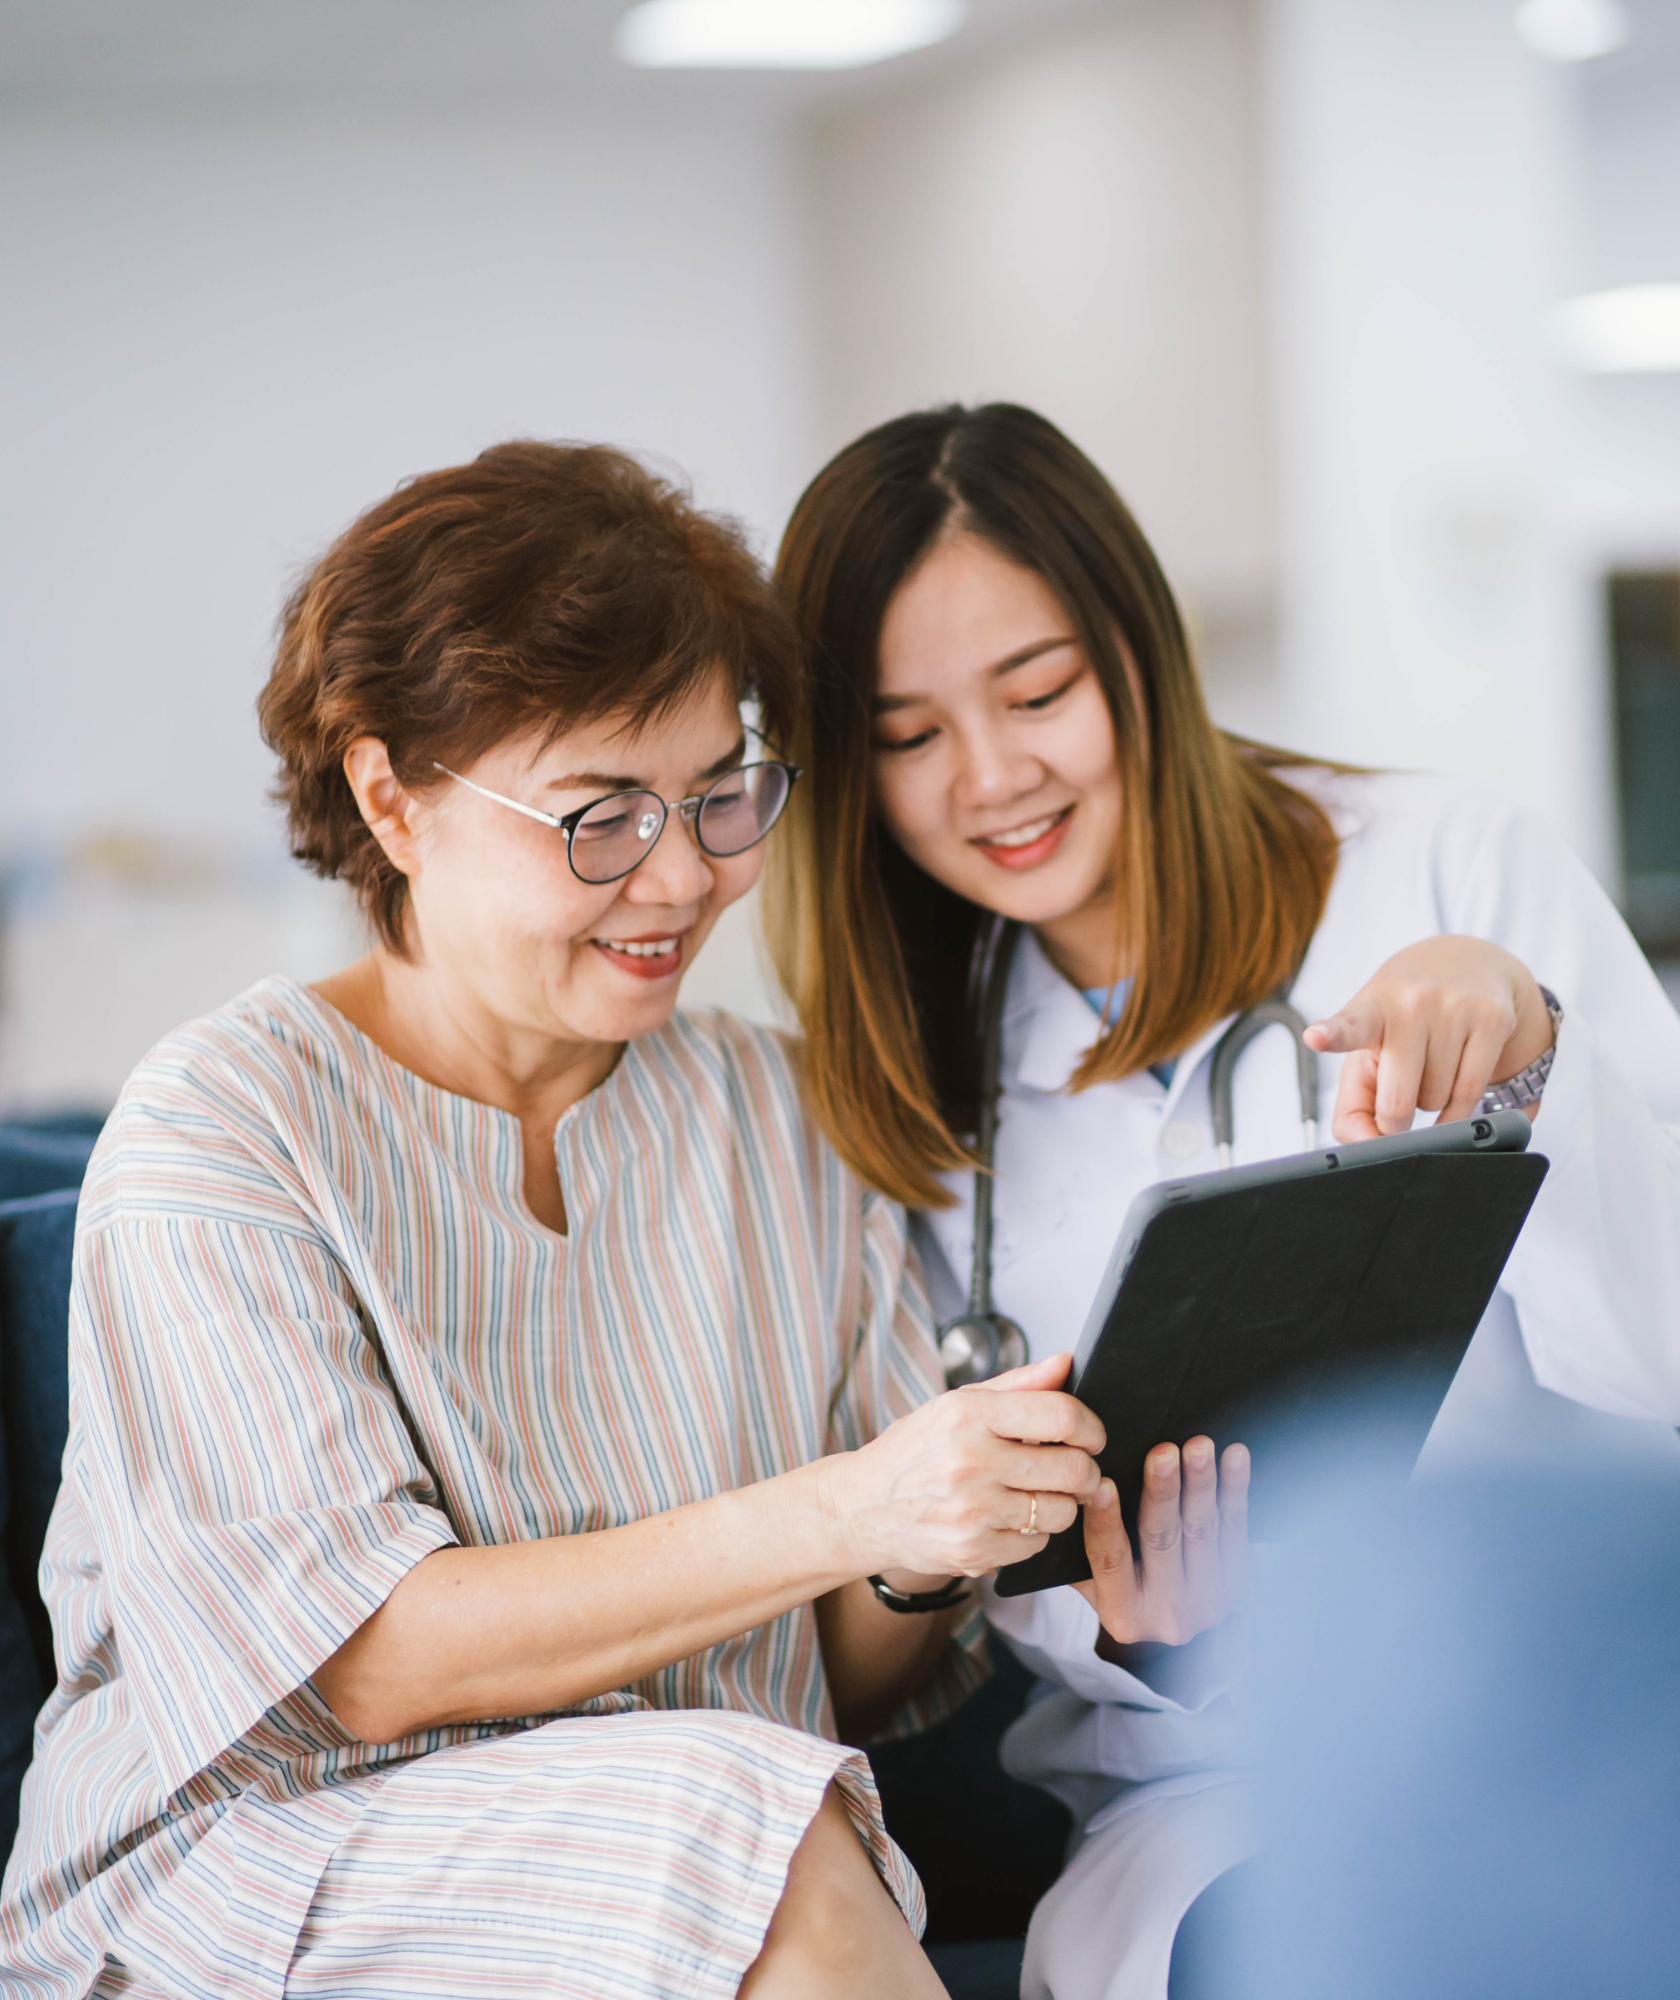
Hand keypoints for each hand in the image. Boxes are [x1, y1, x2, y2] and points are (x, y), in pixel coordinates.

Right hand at [822, 1354, 1104, 1581]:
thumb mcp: (955, 1404)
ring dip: (1061, 1505)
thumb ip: (1017, 1384)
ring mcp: (971, 1511)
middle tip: (1075, 1470)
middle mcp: (970, 1461)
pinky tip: (1009, 1519)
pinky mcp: (973, 1551)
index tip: (1093, 1436)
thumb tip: (1065, 1362)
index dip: (1092, 1427)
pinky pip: (1035, 1544)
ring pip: (1061, 1512)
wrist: (862, 1506)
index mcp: (968, 1414)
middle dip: (1085, 1470)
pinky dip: (1032, 1533)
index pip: (1061, 1416)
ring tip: (1037, 1494)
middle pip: (1073, 1469)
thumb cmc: (914, 1450)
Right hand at [1076, 1437, 1249, 1646]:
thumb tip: (1077, 1484)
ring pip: (1202, 1530)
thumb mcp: (1091, 1574)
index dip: (1105, 1521)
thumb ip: (1080, 1539)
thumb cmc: (1123, 1577)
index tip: (1103, 1483)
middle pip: (1161, 1541)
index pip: (1109, 1560)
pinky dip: (1237, 1489)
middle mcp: (1166, 1615)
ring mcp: (1208, 1601)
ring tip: (1200, 1447)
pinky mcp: (1238, 1582)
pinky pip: (1237, 1528)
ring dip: (1202, 1484)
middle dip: (1163, 1492)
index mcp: (1122, 1614)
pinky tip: (1235, 1457)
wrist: (1176, 1610)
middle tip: (1163, 1453)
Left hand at [1303, 936, 1553, 1141]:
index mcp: (1369, 1009)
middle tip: (1397, 1106)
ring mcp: (1452, 1008)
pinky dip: (1459, 1111)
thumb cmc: (1404, 1017)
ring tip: (1430, 1072)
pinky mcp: (1491, 1019)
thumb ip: (1354, 1101)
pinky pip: (1470, 1094)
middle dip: (1396, 1121)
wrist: (1465, 962)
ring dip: (1431, 1105)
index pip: (1348, 1025)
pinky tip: (1453, 1092)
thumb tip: (1366, 1145)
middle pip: (1396, 1102)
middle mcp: (1409, 1003)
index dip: (1331, 1035)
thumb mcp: (1369, 1044)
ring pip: (1436, 1101)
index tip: (1316, 1037)